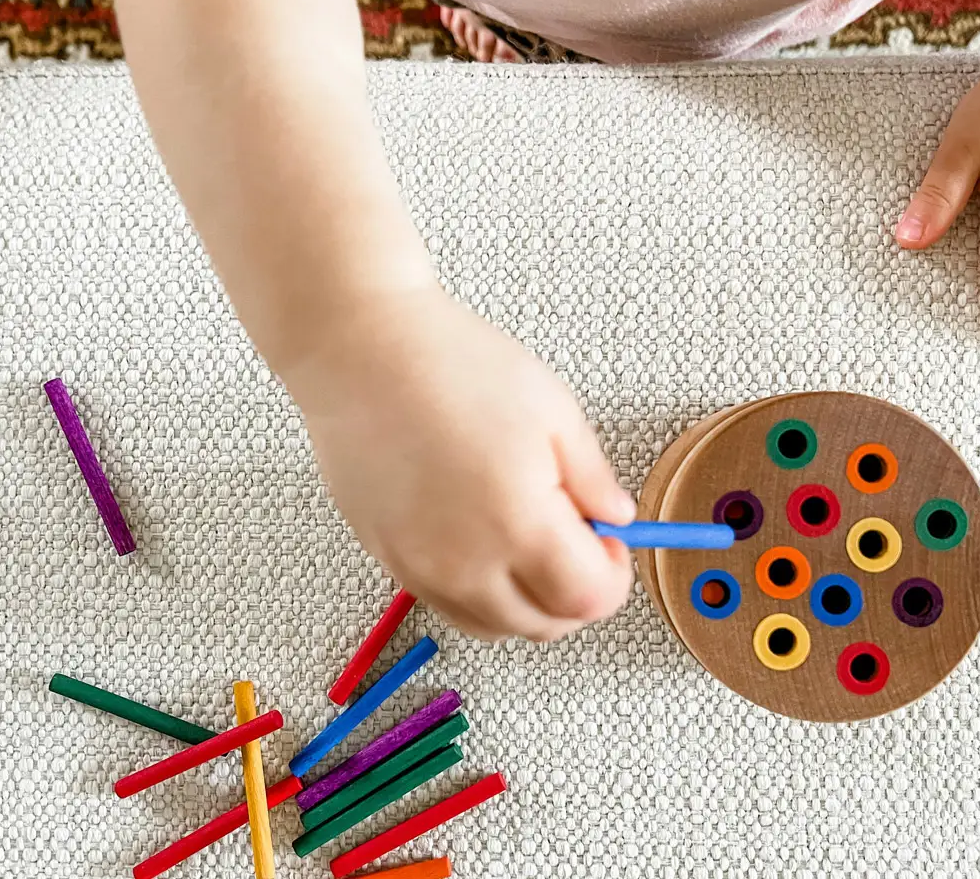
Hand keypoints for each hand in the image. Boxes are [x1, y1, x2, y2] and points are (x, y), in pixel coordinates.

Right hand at [289, 288, 635, 641]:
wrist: (364, 352)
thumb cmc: (453, 366)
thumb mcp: (553, 410)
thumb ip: (593, 477)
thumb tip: (615, 517)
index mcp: (520, 526)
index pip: (589, 600)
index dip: (615, 578)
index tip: (612, 543)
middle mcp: (467, 565)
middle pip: (544, 627)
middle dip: (577, 595)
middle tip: (580, 543)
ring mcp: (420, 569)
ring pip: (494, 627)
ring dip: (528, 602)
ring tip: (529, 541)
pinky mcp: (388, 558)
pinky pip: (447, 605)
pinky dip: (480, 593)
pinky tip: (484, 542)